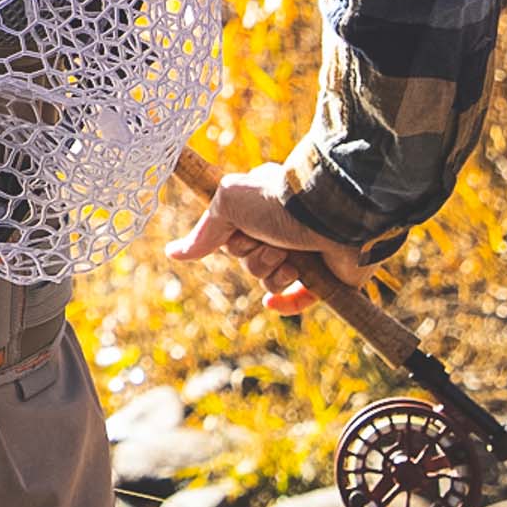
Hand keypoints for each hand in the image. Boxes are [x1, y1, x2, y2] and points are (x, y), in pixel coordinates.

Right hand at [166, 159, 380, 314]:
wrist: (333, 216)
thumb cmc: (278, 202)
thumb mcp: (229, 203)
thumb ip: (205, 230)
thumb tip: (173, 253)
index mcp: (258, 209)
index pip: (229, 237)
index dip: (231, 239)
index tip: (240, 228)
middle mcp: (279, 230)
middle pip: (246, 261)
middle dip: (254, 255)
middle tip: (270, 238)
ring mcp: (303, 253)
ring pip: (269, 280)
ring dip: (274, 271)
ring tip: (291, 255)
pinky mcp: (324, 276)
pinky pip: (298, 300)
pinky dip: (286, 303)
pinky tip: (272, 304)